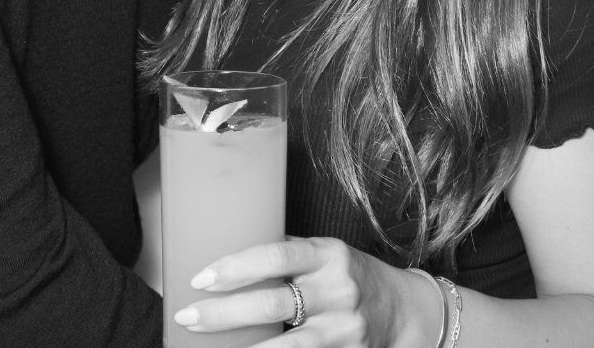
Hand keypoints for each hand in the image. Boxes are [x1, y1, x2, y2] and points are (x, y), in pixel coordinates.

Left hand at [170, 236, 441, 347]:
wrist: (405, 312)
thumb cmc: (353, 276)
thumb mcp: (327, 255)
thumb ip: (289, 255)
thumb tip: (231, 255)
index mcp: (329, 254)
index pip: (277, 255)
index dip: (236, 267)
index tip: (201, 278)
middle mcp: (338, 290)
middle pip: (272, 304)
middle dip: (223, 314)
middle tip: (188, 316)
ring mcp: (344, 329)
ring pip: (286, 345)